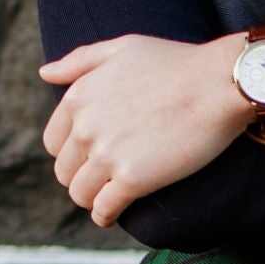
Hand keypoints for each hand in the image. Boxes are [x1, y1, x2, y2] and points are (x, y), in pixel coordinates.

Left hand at [38, 32, 254, 228]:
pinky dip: (105, 216)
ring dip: (92, 199)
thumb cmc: (177, 62)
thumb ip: (80, 60)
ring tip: (108, 198)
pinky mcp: (132, 179)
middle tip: (102, 180)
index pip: (54, 142)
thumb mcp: (123, 48)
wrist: (219, 84)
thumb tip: (45, 73)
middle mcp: (85, 128)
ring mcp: (107, 155)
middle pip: (65, 171)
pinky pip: (105, 209)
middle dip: (81, 177)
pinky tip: (113, 215)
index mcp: (78, 97)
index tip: (89, 158)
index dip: (71, 153)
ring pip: (81, 194)